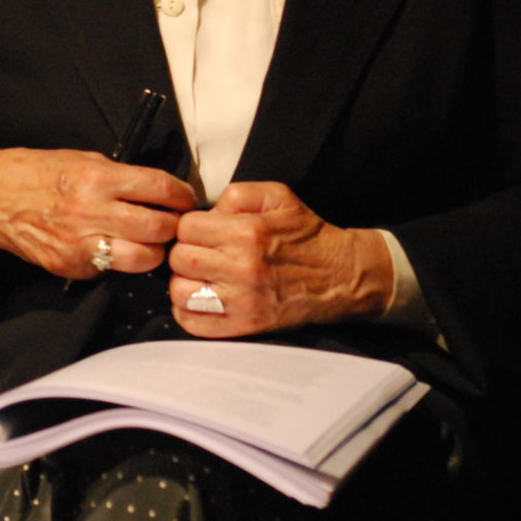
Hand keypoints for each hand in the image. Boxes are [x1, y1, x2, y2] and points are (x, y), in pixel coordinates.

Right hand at [0, 147, 197, 279]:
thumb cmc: (39, 173)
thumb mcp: (83, 160)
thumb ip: (121, 176)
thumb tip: (158, 190)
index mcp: (98, 178)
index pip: (160, 189)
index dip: (182, 195)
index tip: (186, 198)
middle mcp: (92, 212)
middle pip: (158, 228)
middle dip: (175, 227)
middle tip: (177, 223)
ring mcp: (81, 244)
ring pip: (142, 258)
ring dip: (155, 251)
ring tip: (153, 241)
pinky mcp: (72, 266)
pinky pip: (112, 269)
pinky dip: (122, 260)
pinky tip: (119, 248)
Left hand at [167, 181, 393, 336]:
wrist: (340, 276)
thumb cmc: (306, 235)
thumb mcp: (278, 196)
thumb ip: (237, 194)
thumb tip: (207, 212)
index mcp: (247, 232)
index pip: (187, 228)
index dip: (191, 227)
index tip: (203, 231)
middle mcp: (241, 267)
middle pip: (180, 259)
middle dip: (186, 252)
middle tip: (203, 253)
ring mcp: (242, 300)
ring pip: (180, 291)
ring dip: (185, 282)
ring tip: (201, 276)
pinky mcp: (244, 326)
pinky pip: (194, 323)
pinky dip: (188, 312)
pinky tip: (201, 299)